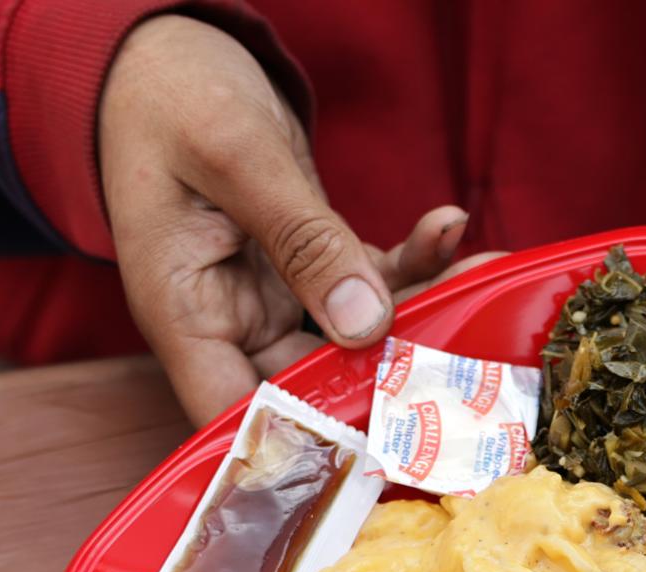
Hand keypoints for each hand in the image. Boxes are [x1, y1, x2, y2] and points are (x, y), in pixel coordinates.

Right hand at [100, 16, 467, 423]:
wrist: (164, 54)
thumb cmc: (169, 95)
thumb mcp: (235, 156)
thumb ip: (300, 238)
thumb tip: (364, 324)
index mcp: (183, 315)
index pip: (237, 417)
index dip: (303, 445)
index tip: (384, 443)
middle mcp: (227, 322)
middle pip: (313, 388)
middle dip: (392, 375)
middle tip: (467, 356)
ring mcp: (271, 298)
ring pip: (357, 338)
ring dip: (422, 313)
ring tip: (481, 274)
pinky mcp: (308, 265)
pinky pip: (370, 283)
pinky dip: (414, 263)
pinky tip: (448, 227)